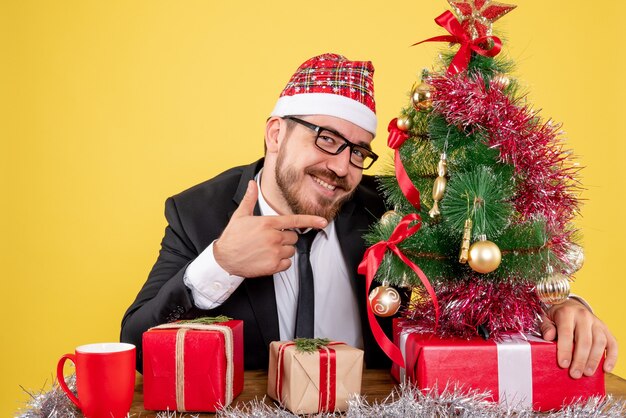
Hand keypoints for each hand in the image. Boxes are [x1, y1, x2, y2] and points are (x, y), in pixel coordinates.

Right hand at [213, 180, 327, 276]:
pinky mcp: (273, 266)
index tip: (323, 222)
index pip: (295, 220)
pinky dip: (281, 263)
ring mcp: (274, 252)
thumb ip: (249, 199)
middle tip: (271, 240)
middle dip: (286, 238)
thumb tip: (252, 184)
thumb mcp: (240, 216)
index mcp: (268, 223)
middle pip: (294, 237)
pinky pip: (287, 263)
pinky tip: (268, 259)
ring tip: (268, 250)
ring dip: (284, 251)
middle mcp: (273, 237)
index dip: (311, 221)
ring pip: (292, 250)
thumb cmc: (232, 237)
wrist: (224, 259)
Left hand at [540, 298, 617, 378]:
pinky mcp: (606, 329)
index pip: (566, 333)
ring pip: (600, 342)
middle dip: (580, 360)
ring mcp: (596, 322)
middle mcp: (583, 316)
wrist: (570, 305)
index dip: (565, 350)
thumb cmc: (557, 316)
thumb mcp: (546, 318)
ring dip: (594, 360)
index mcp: (566, 313)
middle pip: (585, 340)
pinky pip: (613, 343)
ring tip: (587, 373)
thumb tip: (548, 336)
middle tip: (575, 374)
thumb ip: (546, 327)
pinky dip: (612, 357)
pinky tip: (606, 369)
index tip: (563, 364)